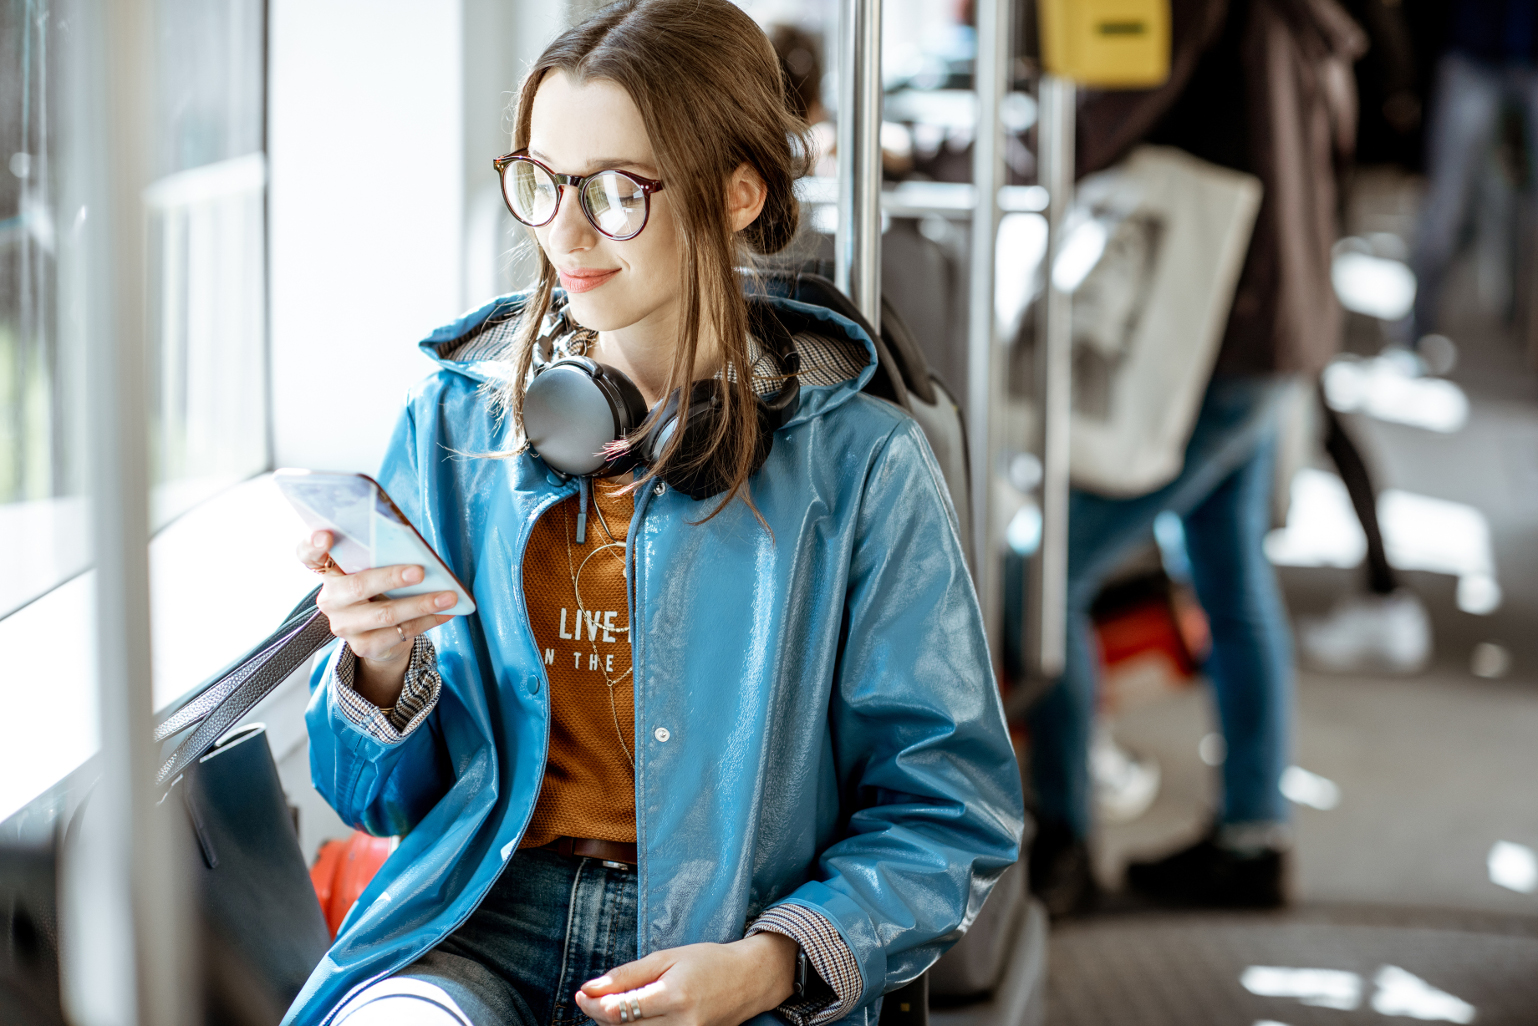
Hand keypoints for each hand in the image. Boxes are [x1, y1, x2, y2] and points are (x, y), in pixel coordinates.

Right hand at [297, 530, 456, 704]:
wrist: (378, 635)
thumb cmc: (379, 589)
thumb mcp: (374, 570)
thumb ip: (381, 557)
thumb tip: (416, 548)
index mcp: (328, 572)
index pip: (307, 554)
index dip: (312, 544)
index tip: (326, 535)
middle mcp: (330, 600)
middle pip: (358, 585)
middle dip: (391, 577)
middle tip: (421, 571)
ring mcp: (344, 626)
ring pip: (385, 614)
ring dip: (421, 604)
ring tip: (449, 596)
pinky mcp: (363, 646)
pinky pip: (400, 633)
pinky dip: (428, 621)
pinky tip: (447, 612)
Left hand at [575, 934, 797, 1025]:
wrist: (749, 980)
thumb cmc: (708, 962)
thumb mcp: (667, 958)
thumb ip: (627, 975)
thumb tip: (591, 988)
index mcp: (674, 995)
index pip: (619, 1010)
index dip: (594, 1005)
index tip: (582, 994)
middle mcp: (681, 1024)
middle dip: (601, 1016)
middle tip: (593, 998)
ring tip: (615, 1006)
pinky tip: (633, 1018)